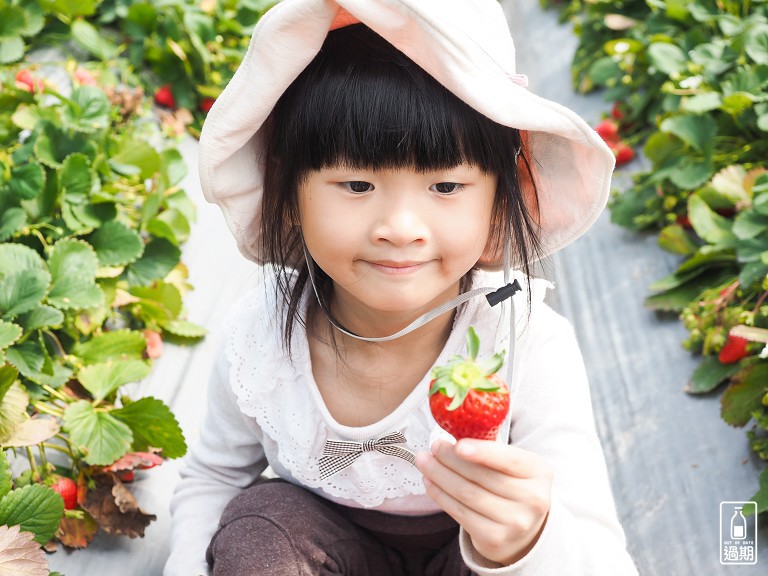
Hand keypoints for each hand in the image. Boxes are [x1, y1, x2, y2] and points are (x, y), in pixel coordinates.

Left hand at [415, 438, 551, 565]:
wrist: (525, 530)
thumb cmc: (513, 486)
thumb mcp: (513, 464)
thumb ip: (491, 447)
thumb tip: (456, 428)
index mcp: (538, 471)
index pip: (508, 459)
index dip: (482, 452)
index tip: (458, 445)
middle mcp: (533, 499)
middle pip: (481, 476)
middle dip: (450, 459)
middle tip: (432, 447)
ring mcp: (515, 522)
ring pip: (467, 494)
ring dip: (439, 475)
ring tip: (424, 461)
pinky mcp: (495, 539)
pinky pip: (460, 513)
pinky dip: (440, 496)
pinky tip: (430, 483)